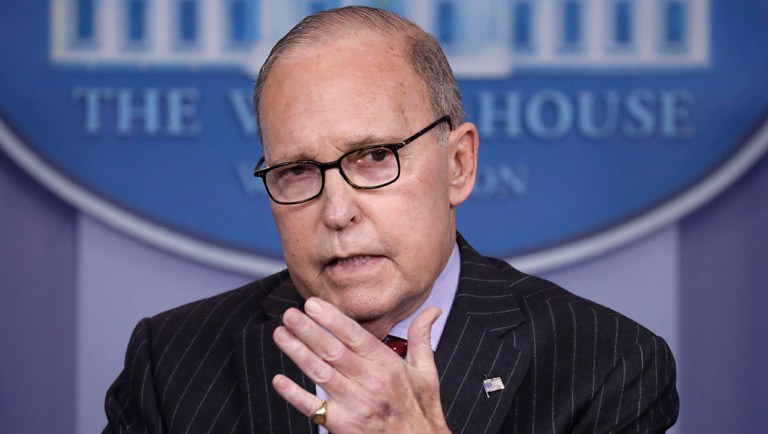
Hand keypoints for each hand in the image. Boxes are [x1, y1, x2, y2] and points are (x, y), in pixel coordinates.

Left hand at [271, 297, 450, 433]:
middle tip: (289, 314)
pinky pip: (313, 408)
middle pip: (333, 351)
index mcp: (388, 366)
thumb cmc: (422, 412)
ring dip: (297, 353)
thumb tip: (432, 309)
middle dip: (308, 330)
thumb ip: (422, 338)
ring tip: (280, 335)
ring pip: (320, 373)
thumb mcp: (427, 373)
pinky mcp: (343, 425)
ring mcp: (355, 404)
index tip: (313, 304)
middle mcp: (370, 382)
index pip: (355, 336)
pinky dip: (295, 394)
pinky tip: (279, 380)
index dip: (332, 319)